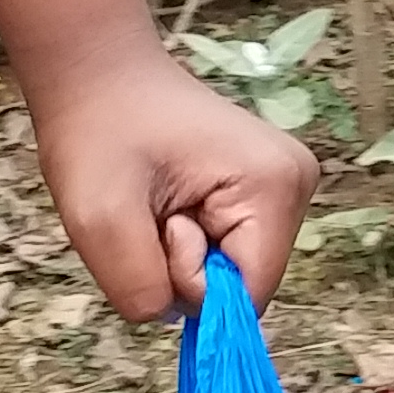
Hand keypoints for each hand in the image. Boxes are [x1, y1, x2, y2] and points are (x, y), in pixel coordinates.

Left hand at [28, 46, 318, 321]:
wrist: (98, 74)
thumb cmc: (97, 131)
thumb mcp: (99, 219)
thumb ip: (141, 291)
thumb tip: (176, 318)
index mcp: (273, 185)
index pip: (249, 295)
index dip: (191, 286)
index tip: (156, 231)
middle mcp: (295, 183)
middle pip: (243, 282)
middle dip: (183, 267)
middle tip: (149, 212)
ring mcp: (284, 184)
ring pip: (231, 269)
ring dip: (179, 255)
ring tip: (154, 202)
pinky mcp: (263, 188)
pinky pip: (225, 249)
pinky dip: (185, 241)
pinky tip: (166, 200)